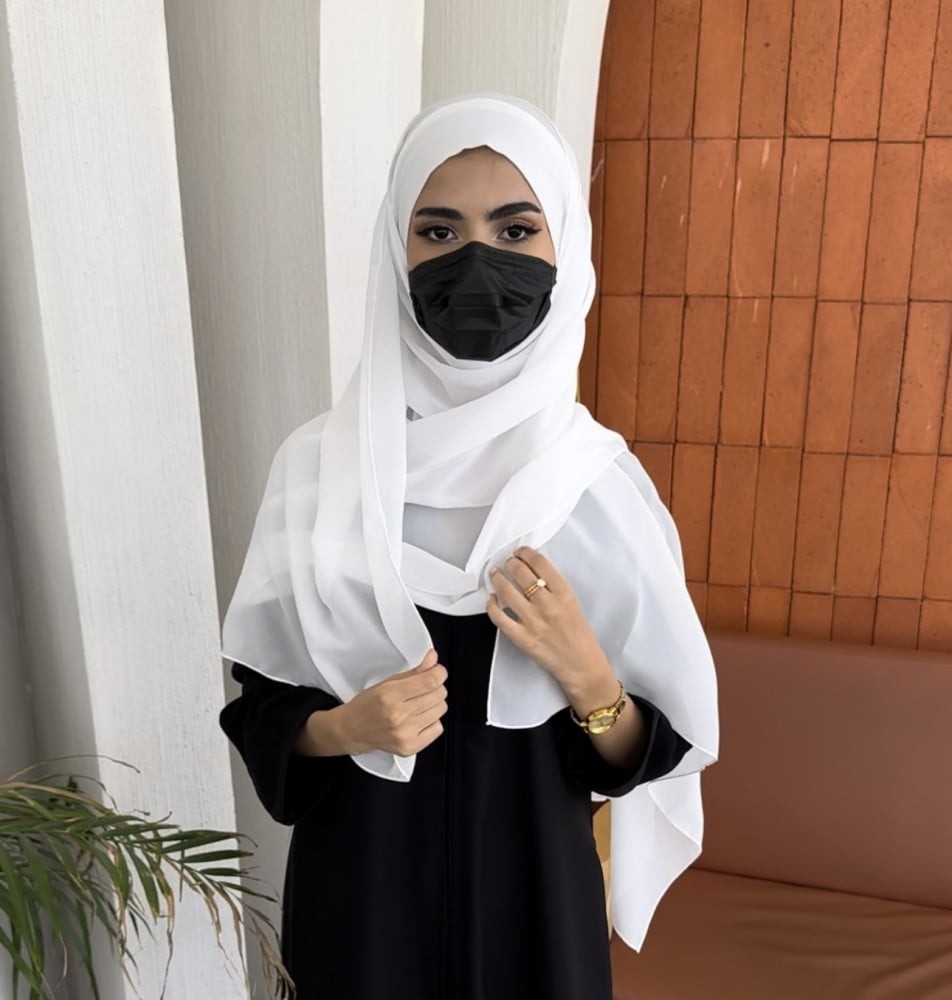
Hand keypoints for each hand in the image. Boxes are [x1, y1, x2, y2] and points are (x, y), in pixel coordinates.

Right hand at [300, 651, 447, 757]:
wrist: (351, 730)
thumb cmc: (367, 705)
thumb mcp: (387, 682)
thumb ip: (414, 672)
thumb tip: (434, 659)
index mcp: (390, 695)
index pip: (430, 681)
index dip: (439, 673)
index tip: (437, 671)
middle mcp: (398, 716)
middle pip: (438, 694)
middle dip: (435, 687)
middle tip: (424, 688)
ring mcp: (404, 734)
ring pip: (441, 710)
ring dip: (434, 704)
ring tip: (419, 704)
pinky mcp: (409, 747)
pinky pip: (438, 728)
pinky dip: (432, 721)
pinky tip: (419, 719)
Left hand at [486, 547, 614, 702]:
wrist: (581, 664)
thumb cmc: (579, 634)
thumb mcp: (573, 602)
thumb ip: (554, 586)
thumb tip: (532, 569)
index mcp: (564, 593)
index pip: (540, 563)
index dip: (525, 553)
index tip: (520, 552)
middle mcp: (548, 605)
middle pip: (520, 573)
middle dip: (510, 563)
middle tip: (507, 562)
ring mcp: (533, 622)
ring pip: (506, 591)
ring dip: (497, 578)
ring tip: (495, 573)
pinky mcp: (522, 638)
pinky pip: (499, 617)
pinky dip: (491, 604)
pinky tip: (491, 599)